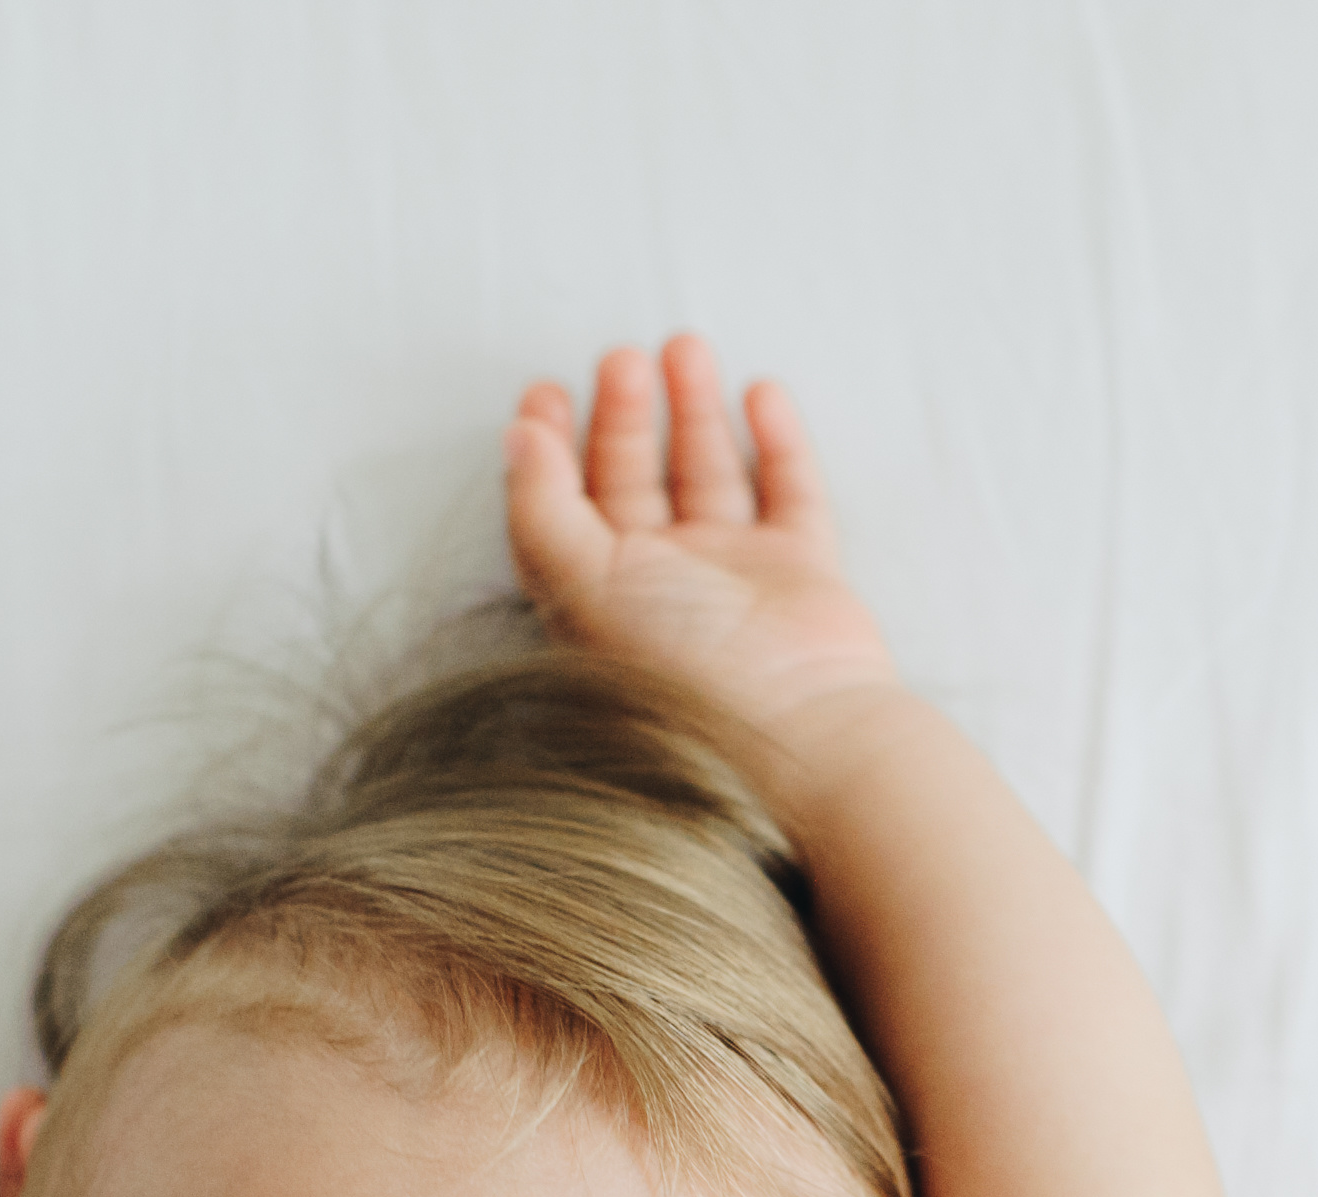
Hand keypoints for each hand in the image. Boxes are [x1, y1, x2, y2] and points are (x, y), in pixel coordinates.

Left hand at [506, 336, 902, 742]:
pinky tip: (759, 394)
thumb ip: (540, 507)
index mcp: (599, 597)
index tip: (544, 392)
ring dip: (693, 410)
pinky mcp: (801, 572)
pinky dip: (775, 441)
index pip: (564, 507)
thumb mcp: (582, 584)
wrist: (795, 727)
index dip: (549, 447)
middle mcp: (663, 586)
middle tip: (620, 357)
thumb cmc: (683, 669)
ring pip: (707, 474)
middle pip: (634, 481)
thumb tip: (516, 435)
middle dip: (622, 414)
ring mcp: (736, 577)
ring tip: (684, 348)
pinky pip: (788, 492)